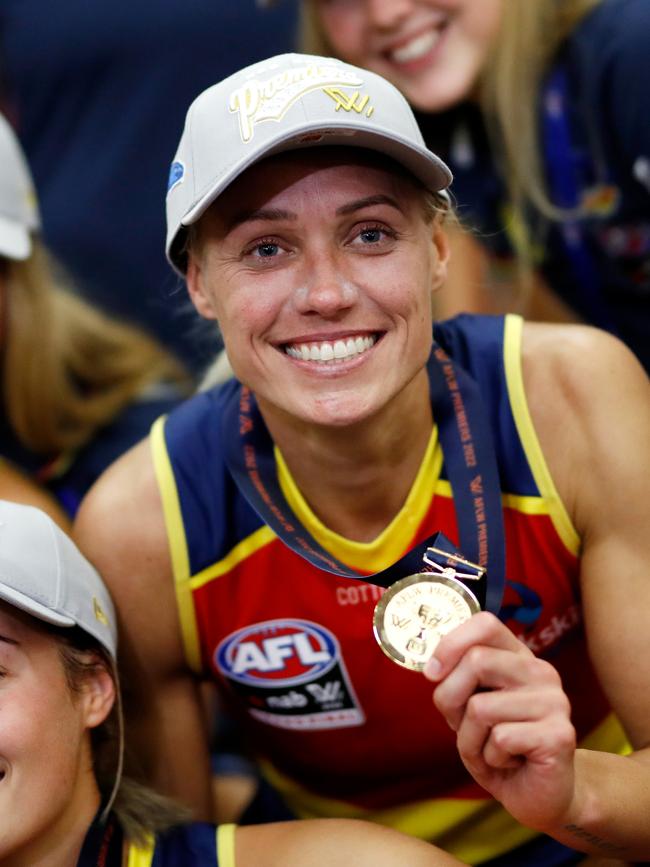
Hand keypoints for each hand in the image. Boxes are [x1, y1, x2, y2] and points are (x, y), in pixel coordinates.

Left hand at [424, 612, 576, 832]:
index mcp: (518, 657)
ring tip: (491, 750)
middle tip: (462, 725)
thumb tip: (433, 667)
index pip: (485, 624)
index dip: (451, 643)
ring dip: (470, 739)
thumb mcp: (468, 707)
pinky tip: (510, 763)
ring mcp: (555, 701)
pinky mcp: (559, 735)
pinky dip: (490, 758)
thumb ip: (457, 679)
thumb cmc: (498, 747)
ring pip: (481, 707)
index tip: (432, 673)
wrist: (537, 796)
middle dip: (451, 699)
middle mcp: (541, 671)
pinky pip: (499, 739)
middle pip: (476, 660)